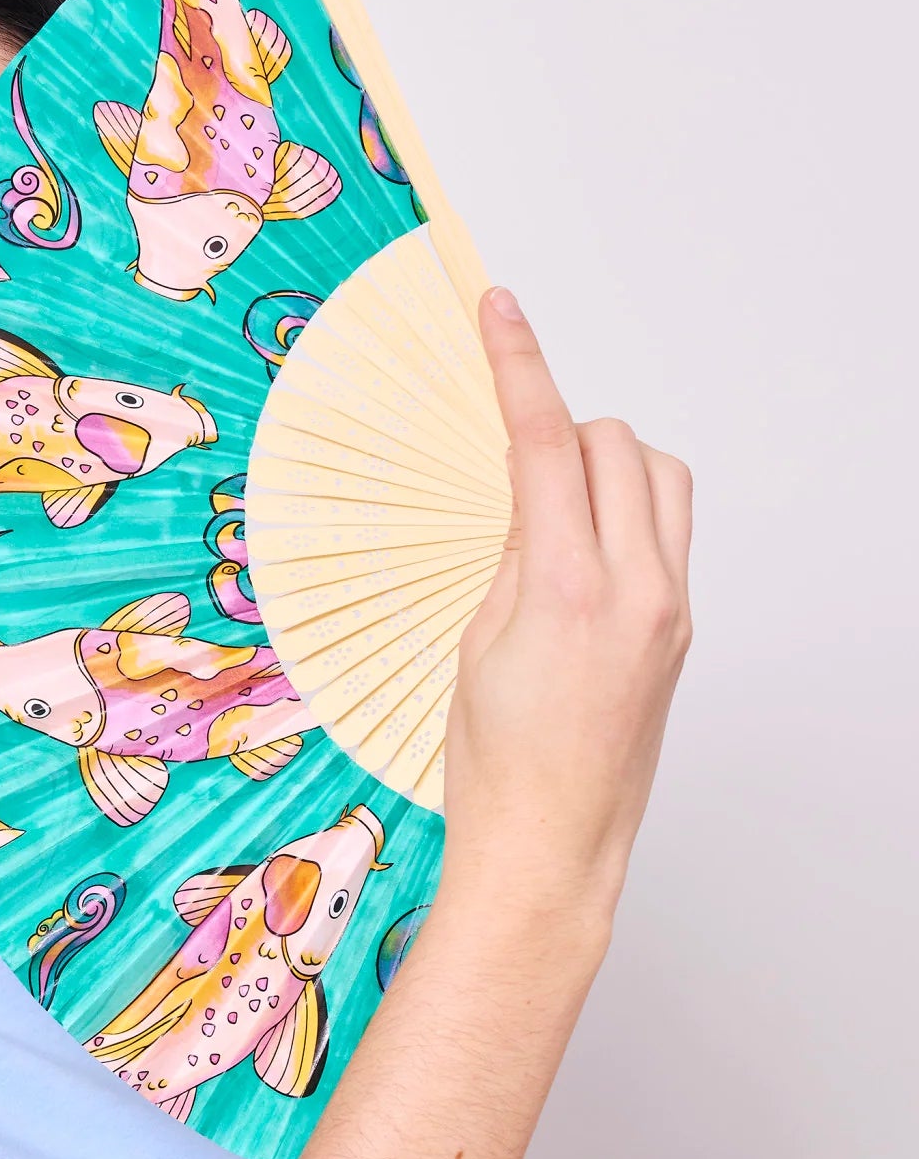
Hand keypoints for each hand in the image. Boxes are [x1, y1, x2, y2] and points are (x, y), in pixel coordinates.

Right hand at [440, 287, 692, 924]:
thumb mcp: (476, 643)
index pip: (548, 443)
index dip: (519, 367)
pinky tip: (574, 561)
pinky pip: (665, 534)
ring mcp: (673, 609)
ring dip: (606, 467)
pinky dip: (621, 517)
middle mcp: (639, 589)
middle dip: (564, 431)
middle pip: (617, 445)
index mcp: (569, 588)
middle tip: (509, 468)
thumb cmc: (495, 764)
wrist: (551, 846)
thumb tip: (530, 494)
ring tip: (551, 512)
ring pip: (659, 480)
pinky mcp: (682, 631)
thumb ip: (512, 555)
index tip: (499, 311)